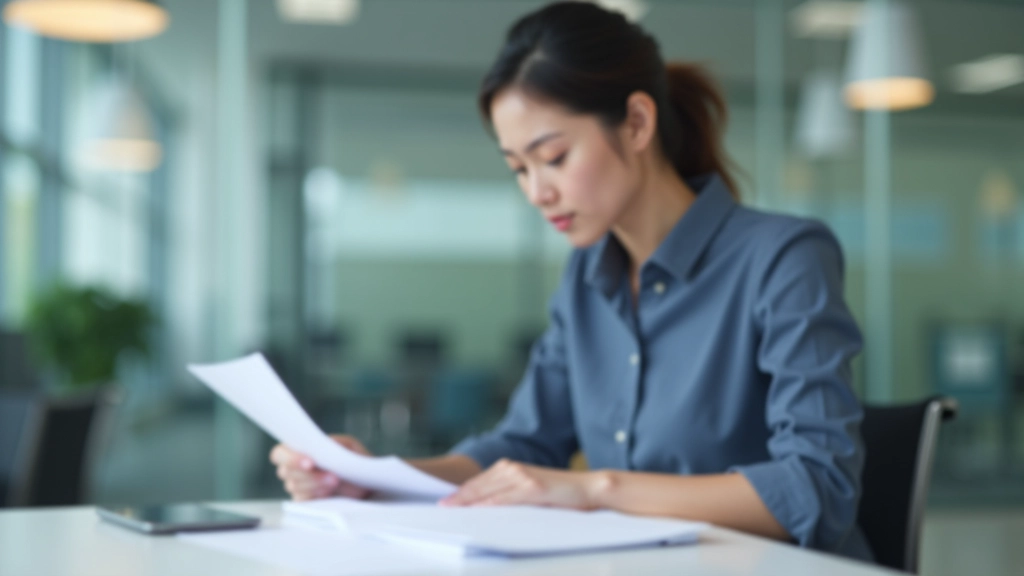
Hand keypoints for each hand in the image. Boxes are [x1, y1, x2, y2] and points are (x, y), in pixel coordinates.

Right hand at [269, 435, 372, 500]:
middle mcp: (292, 469)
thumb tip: (322, 446)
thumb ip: (334, 443)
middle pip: (286, 472)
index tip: (310, 463)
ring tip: (335, 482)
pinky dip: (316, 496)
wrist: (364, 482)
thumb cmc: (352, 460)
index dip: (291, 458)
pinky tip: (330, 493)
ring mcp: (296, 487)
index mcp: (298, 450)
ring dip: (316, 484)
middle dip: (310, 474)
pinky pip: (302, 501)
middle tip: (332, 476)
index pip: (279, 454)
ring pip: (295, 487)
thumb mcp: (348, 446)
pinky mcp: (304, 502)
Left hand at [439, 458, 606, 509]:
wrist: (590, 489)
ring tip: (450, 510)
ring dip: (467, 500)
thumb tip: (486, 509)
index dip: (461, 493)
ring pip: (487, 490)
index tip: (444, 503)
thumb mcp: (531, 493)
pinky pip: (504, 498)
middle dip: (458, 497)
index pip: (479, 482)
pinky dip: (488, 504)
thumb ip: (510, 496)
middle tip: (440, 508)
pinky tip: (477, 511)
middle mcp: (514, 468)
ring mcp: (522, 477)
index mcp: (512, 469)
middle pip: (478, 485)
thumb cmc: (562, 495)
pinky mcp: (532, 488)